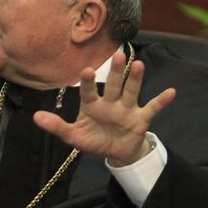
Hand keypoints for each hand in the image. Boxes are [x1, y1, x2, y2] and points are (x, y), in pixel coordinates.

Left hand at [32, 51, 175, 165]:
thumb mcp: (73, 136)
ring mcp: (127, 109)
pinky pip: (152, 108)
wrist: (116, 152)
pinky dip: (161, 101)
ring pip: (131, 91)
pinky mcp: (141, 118)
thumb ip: (57, 126)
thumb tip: (36, 116)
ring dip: (135, 79)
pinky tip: (171, 91)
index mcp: (92, 105)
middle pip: (113, 85)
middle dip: (114, 72)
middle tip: (117, 55)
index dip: (88, 82)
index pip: (89, 92)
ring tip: (138, 65)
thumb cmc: (93, 139)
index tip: (85, 70)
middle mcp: (110, 102)